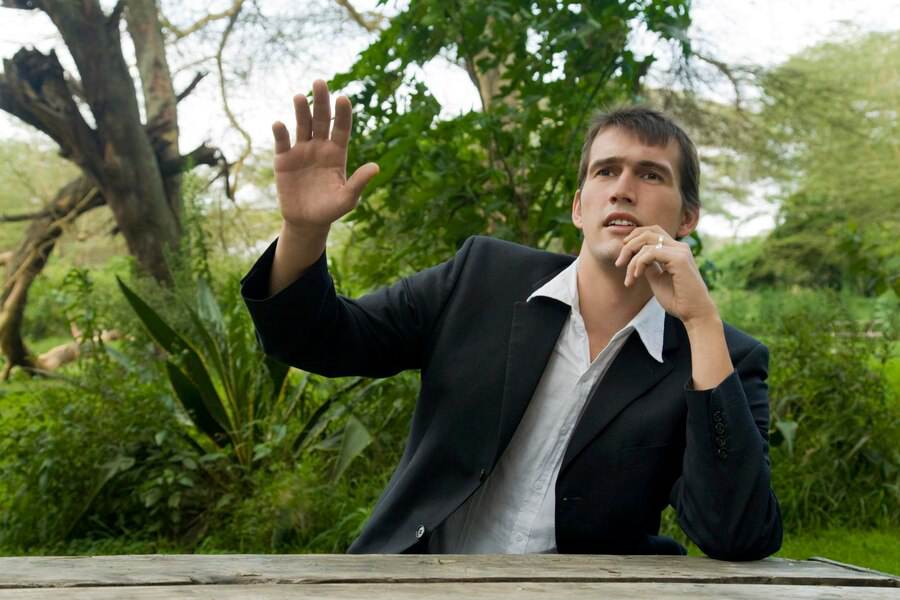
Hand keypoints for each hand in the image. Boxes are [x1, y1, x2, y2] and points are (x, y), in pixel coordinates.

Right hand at [271, 79, 378, 233]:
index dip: (343, 114)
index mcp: (337, 153)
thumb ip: (359, 182)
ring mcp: (301, 151)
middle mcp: (320, 147)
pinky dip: (280, 132)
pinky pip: (282, 142)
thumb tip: (376, 167)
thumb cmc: (330, 210)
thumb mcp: (347, 199)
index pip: (342, 128)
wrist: (306, 221)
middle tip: (320, 82)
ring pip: (302, 125)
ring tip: (300, 97)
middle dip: (321, 101)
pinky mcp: (283, 159)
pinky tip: (279, 124)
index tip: (343, 98)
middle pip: (321, 119)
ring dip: (301, 110)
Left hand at [614, 226, 717, 324]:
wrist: (693, 313)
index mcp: (676, 250)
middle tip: (619, 263)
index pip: (652, 232)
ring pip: (646, 242)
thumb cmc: (677, 299)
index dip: (634, 239)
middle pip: (648, 232)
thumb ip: (648, 265)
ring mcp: (680, 251)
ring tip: (629, 278)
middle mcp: (679, 247)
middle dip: (628, 246)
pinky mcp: (679, 259)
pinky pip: (650, 252)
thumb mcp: (656, 279)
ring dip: (632, 260)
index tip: (623, 258)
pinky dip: (639, 263)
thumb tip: (636, 257)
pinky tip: (636, 277)